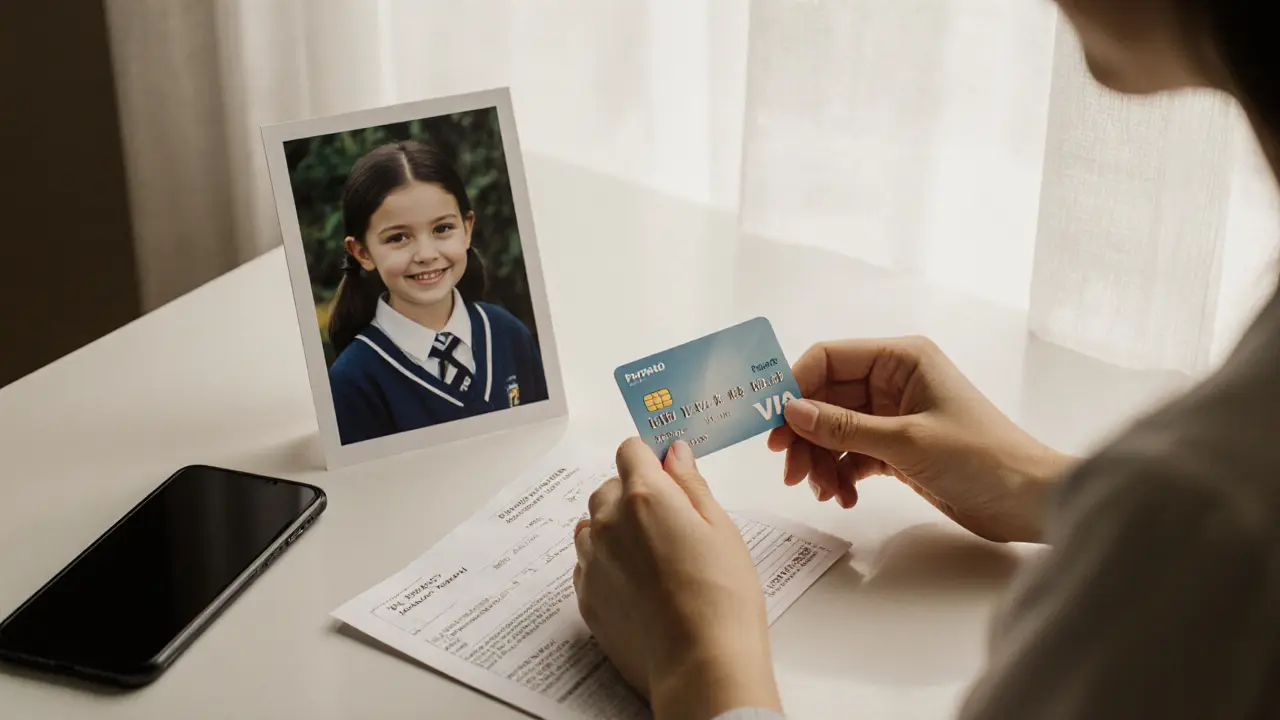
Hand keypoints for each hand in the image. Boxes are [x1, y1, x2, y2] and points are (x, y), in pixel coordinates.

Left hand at [574, 438, 781, 719]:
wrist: (700, 664)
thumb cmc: (722, 597)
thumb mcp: (720, 528)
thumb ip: (690, 484)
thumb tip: (675, 453)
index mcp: (645, 497)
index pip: (630, 451)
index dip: (650, 458)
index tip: (666, 471)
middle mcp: (609, 523)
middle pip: (609, 488)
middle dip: (634, 495)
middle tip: (671, 525)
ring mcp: (592, 561)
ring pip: (592, 526)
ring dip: (615, 529)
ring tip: (653, 558)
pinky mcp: (586, 596)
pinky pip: (588, 563)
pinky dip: (607, 563)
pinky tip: (639, 584)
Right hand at [769, 336, 1073, 543]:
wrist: (1029, 501)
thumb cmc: (982, 457)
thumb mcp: (906, 441)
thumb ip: (843, 427)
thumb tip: (790, 412)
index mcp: (901, 358)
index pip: (828, 358)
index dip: (795, 387)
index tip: (774, 424)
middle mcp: (894, 380)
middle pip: (825, 398)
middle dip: (805, 435)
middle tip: (790, 472)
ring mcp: (894, 415)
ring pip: (834, 430)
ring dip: (821, 461)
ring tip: (825, 493)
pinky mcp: (897, 448)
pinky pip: (852, 455)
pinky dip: (841, 475)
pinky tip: (844, 498)